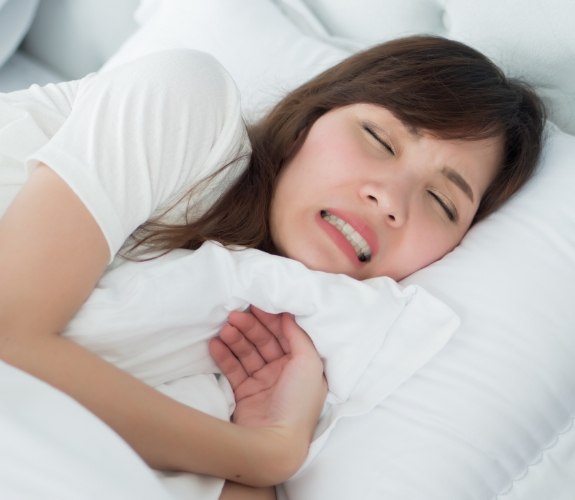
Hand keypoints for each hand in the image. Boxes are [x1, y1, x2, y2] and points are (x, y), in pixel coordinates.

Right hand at [209, 307, 326, 466]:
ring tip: (225, 328)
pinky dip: (224, 355)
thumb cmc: (298, 402)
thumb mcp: (309, 363)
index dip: (271, 319)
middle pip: (265, 341)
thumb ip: (298, 336)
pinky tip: (215, 343)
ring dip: (236, 338)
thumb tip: (289, 314)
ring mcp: (263, 383)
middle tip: (234, 314)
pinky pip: (233, 369)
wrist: (275, 445)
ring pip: (247, 353)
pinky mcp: (244, 394)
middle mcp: (284, 372)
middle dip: (250, 326)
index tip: (256, 304)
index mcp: (302, 365)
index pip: (285, 334)